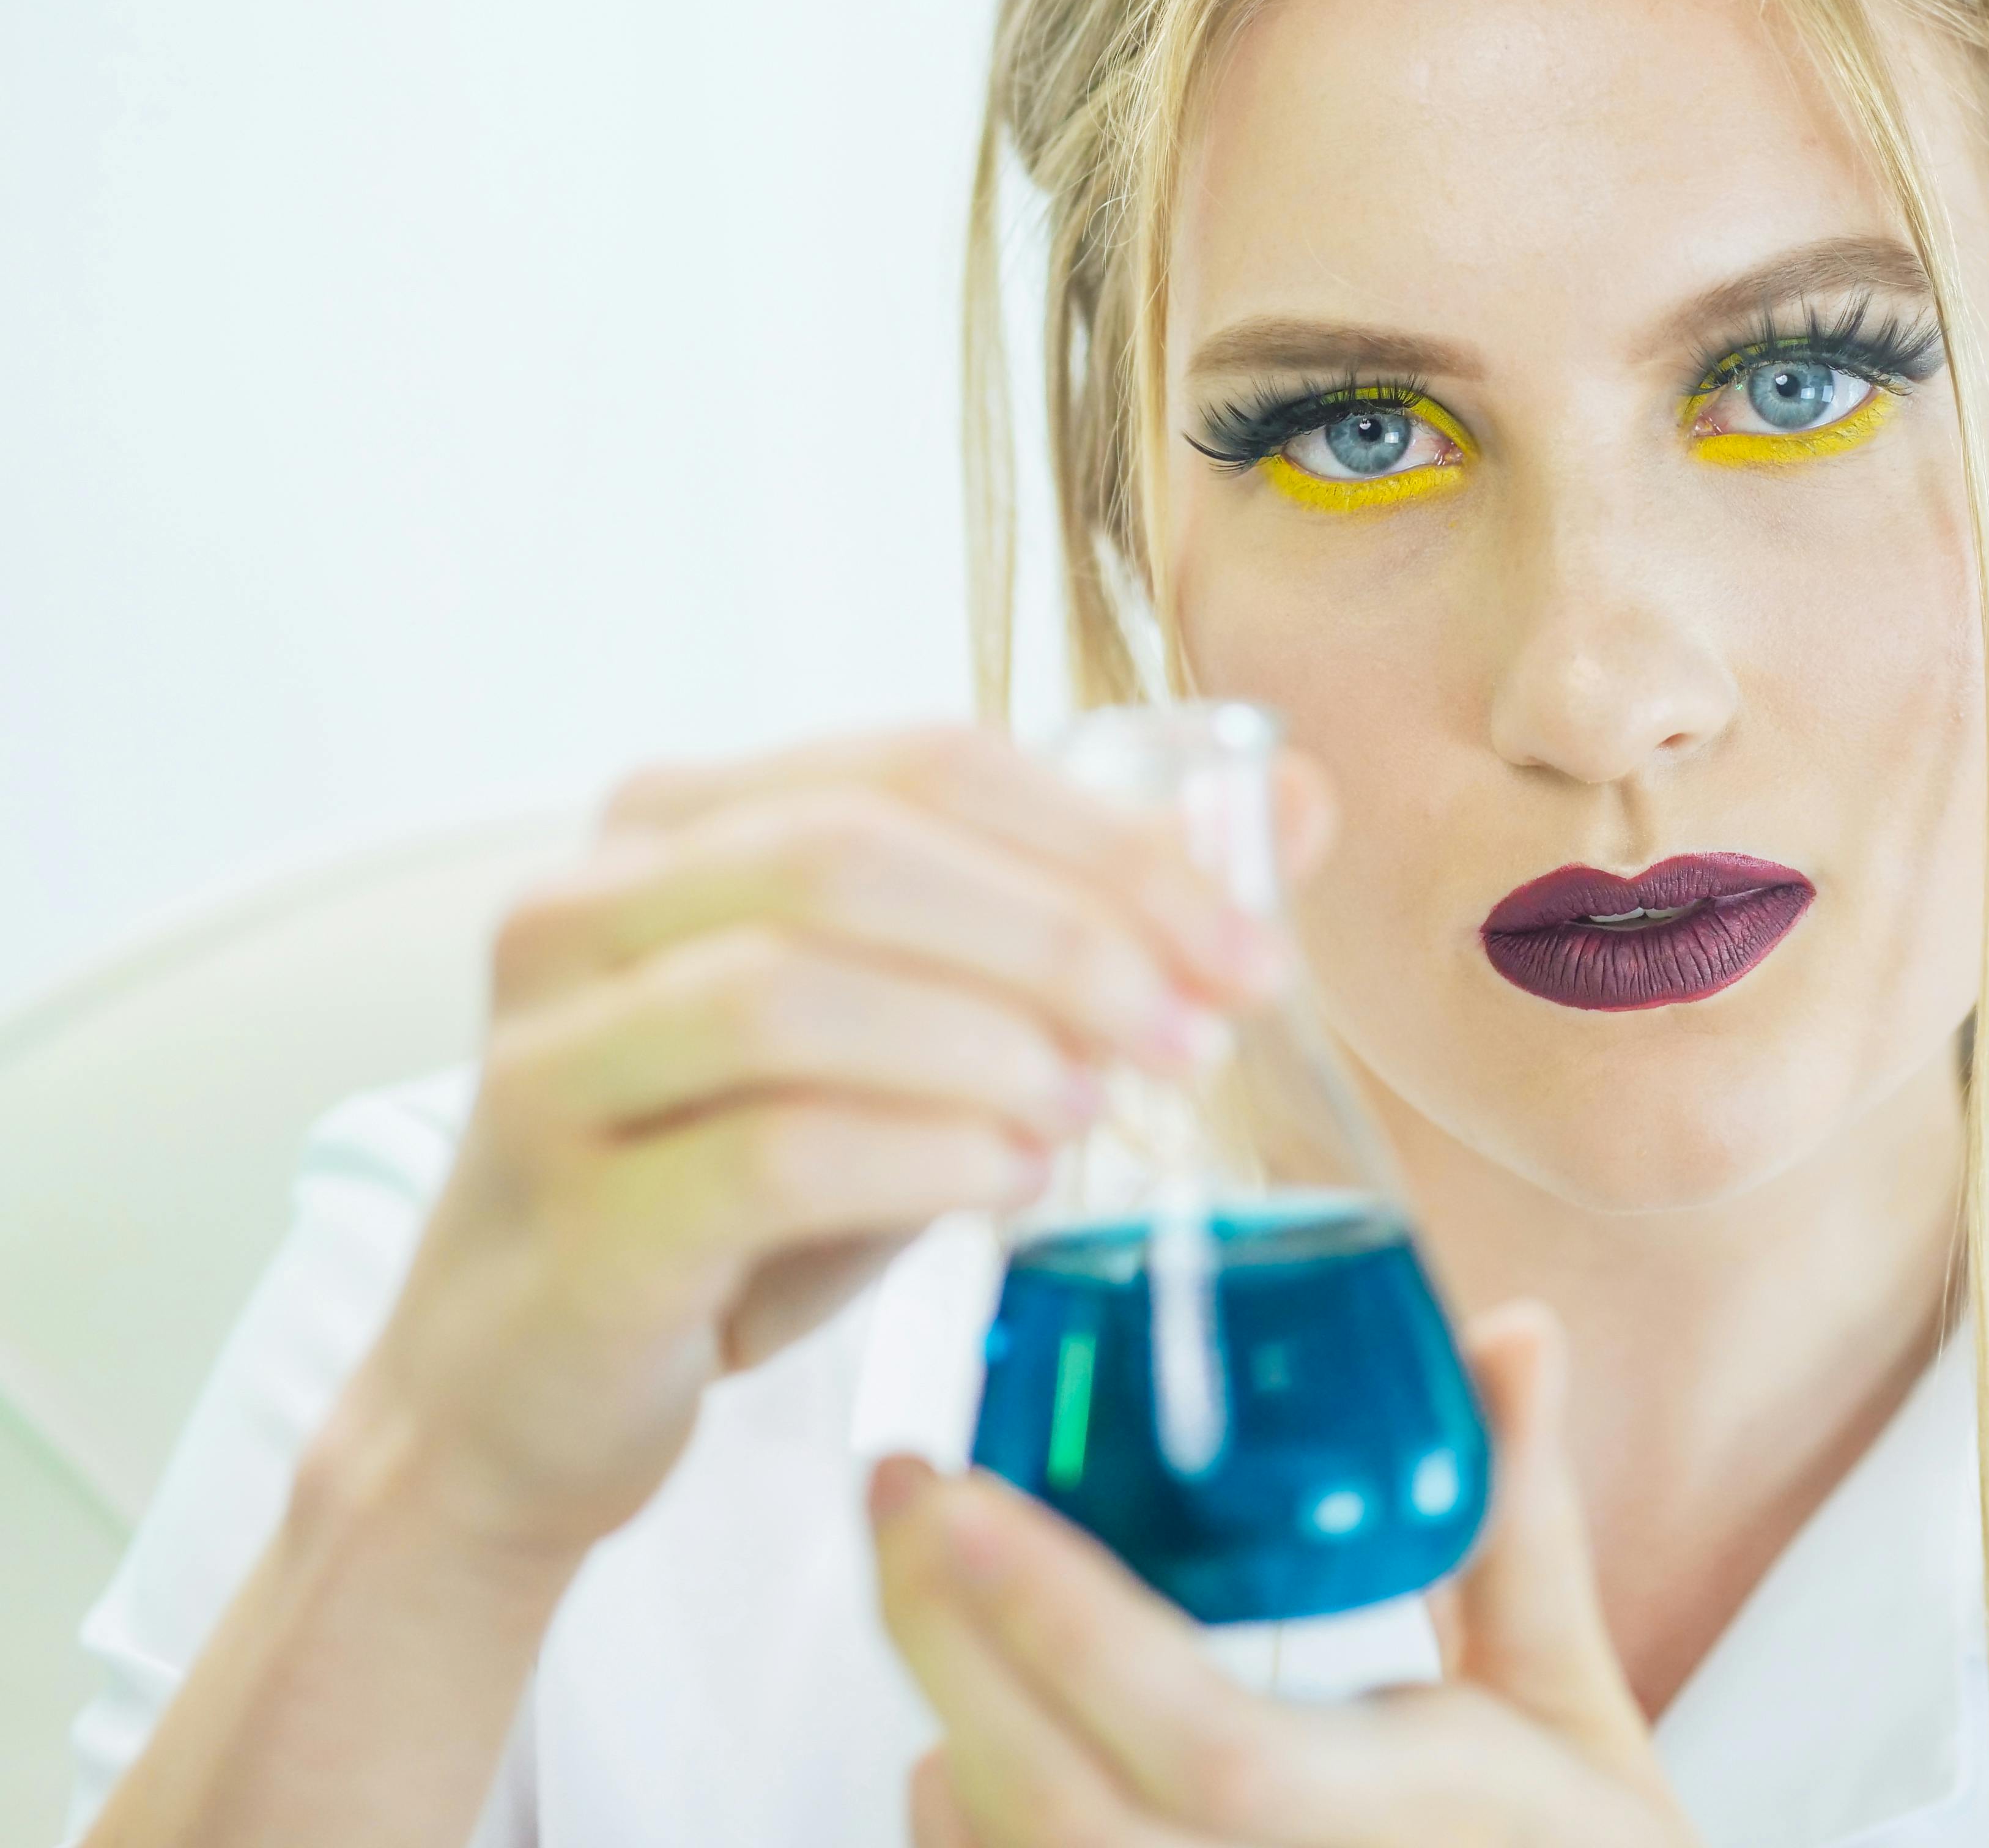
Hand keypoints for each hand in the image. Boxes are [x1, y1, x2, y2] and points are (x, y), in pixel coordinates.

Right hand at [319, 724, 1323, 1564]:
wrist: (528, 1389)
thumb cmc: (741, 1189)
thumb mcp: (914, 1035)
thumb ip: (1077, 919)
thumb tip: (1297, 803)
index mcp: (675, 821)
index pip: (924, 762)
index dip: (1106, 839)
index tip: (1248, 944)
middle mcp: (583, 907)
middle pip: (859, 852)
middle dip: (1066, 932)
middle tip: (1201, 1029)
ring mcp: (551, 1059)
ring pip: (797, 990)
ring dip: (990, 1041)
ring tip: (1099, 1103)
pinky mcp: (570, 1215)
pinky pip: (767, 1153)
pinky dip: (922, 1157)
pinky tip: (1013, 1182)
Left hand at [873, 1303, 1699, 1847]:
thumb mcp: (1569, 1706)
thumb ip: (1518, 1524)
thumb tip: (1512, 1330)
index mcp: (1392, 1821)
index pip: (1204, 1737)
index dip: (1064, 1622)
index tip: (965, 1490)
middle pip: (1050, 1801)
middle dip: (943, 1634)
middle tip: (902, 1482)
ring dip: (946, 1717)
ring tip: (922, 1574)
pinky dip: (955, 1827)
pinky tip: (955, 1742)